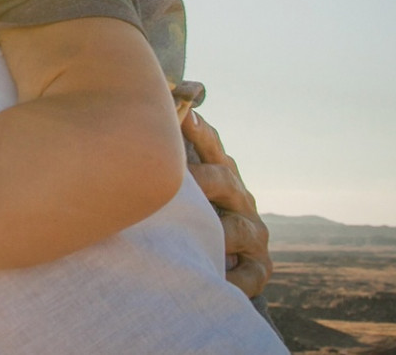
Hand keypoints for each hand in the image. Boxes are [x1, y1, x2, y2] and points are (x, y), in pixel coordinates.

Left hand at [182, 110, 272, 297]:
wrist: (215, 266)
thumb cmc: (186, 219)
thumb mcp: (179, 188)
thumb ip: (164, 158)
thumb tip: (138, 116)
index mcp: (221, 174)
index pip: (212, 148)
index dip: (201, 133)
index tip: (185, 117)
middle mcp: (240, 199)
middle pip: (224, 180)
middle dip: (201, 179)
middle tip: (172, 180)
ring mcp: (253, 234)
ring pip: (238, 228)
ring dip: (217, 232)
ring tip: (193, 234)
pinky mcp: (258, 268)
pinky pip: (250, 274)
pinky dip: (232, 278)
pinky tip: (214, 278)